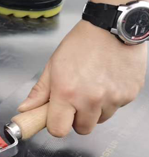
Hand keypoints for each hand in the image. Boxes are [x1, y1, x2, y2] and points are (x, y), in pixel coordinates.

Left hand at [18, 19, 146, 136]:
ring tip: (94, 86)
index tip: (58, 117)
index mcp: (67, 93)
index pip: (58, 130)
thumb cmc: (81, 43)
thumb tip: (25, 109)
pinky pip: (117, 108)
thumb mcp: (53, 66)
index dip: (57, 125)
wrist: (113, 26)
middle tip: (77, 100)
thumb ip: (39, 92)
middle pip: (82, 129)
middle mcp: (91, 99)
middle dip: (77, 118)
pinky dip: (112, 99)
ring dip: (96, 110)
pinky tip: (108, 81)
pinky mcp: (130, 94)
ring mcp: (113, 98)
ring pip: (101, 119)